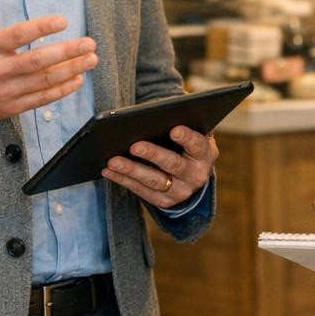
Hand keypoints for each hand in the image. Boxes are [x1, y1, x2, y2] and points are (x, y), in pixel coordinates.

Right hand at [0, 0, 98, 124]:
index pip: (18, 35)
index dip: (42, 27)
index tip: (63, 20)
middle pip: (38, 61)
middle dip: (67, 52)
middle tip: (89, 43)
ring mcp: (6, 91)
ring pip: (44, 81)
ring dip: (71, 70)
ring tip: (90, 60)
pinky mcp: (10, 107)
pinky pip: (40, 99)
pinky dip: (61, 90)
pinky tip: (77, 80)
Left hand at [103, 126, 218, 208]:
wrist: (191, 173)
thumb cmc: (187, 144)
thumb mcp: (194, 132)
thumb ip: (185, 122)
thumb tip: (162, 113)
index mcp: (205, 154)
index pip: (197, 145)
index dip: (186, 138)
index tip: (174, 130)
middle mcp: (196, 176)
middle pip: (173, 164)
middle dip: (153, 154)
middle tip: (134, 146)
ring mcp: (180, 191)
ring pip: (153, 180)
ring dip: (131, 170)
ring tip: (113, 161)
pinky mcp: (164, 201)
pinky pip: (140, 191)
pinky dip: (123, 180)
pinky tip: (109, 170)